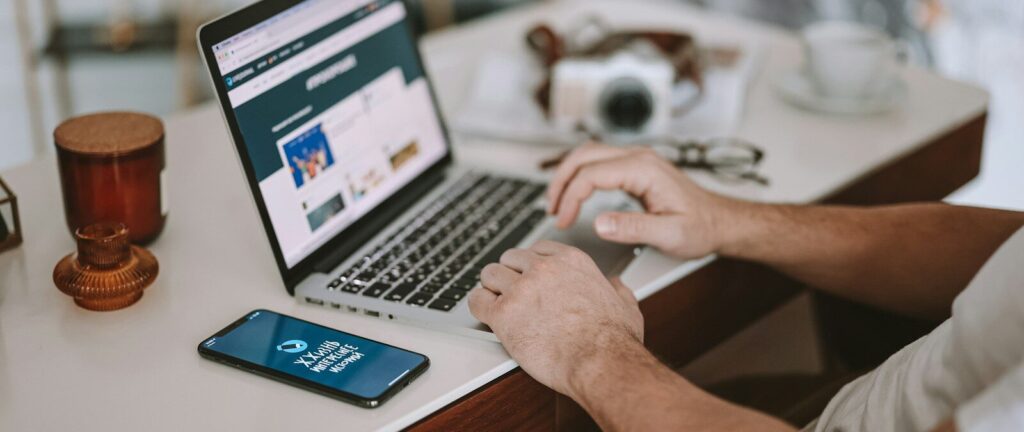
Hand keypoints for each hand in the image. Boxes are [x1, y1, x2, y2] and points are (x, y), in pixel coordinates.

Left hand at [469, 240, 643, 397]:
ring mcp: (521, 289)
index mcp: (571, 262)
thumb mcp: (626, 305)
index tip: (528, 275)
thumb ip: (617, 289)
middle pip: (510, 259)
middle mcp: (544, 269)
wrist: (599, 363)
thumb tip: (616, 284)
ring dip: (491, 288)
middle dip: (509, 274)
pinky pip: (476, 300)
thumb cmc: (614, 340)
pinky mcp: (504, 314)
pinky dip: (478, 306)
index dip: (529, 264)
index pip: (537, 248)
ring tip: (496, 302)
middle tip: (511, 292)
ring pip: (490, 274)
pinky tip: (485, 313)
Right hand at [547, 142, 733, 259]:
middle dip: (561, 180)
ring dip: (567, 174)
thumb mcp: (669, 234)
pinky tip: (574, 193)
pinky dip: (580, 175)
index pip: (591, 174)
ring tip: (556, 202)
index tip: (562, 221)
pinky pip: (599, 162)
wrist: (721, 222)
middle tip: (550, 209)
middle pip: (584, 155)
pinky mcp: (636, 168)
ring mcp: (637, 160)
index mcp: (644, 169)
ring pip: (588, 154)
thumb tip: (599, 224)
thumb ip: (633, 228)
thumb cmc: (701, 227)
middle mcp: (639, 158)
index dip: (571, 198)